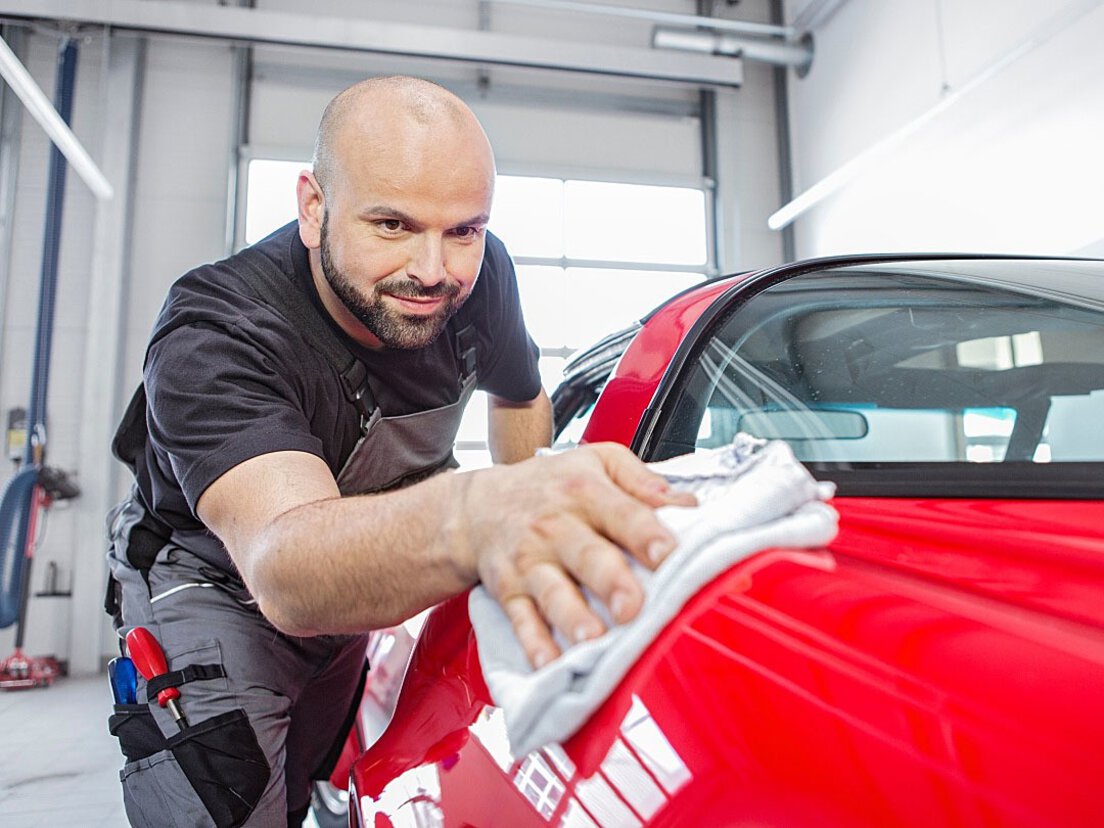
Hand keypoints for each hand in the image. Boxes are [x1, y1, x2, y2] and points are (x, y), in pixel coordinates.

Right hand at [462, 443, 696, 667]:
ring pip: (552, 591)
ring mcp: (530, 562)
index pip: (622, 512)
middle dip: (610, 581)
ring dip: (572, 616)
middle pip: (587, 555)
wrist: (478, 506)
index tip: (668, 553)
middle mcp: (556, 527)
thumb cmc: (549, 484)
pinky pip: (521, 619)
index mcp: (585, 491)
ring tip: (592, 637)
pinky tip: (550, 661)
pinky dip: (534, 642)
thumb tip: (687, 505)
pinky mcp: (510, 591)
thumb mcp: (597, 460)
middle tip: (632, 606)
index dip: (645, 534)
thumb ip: (642, 480)